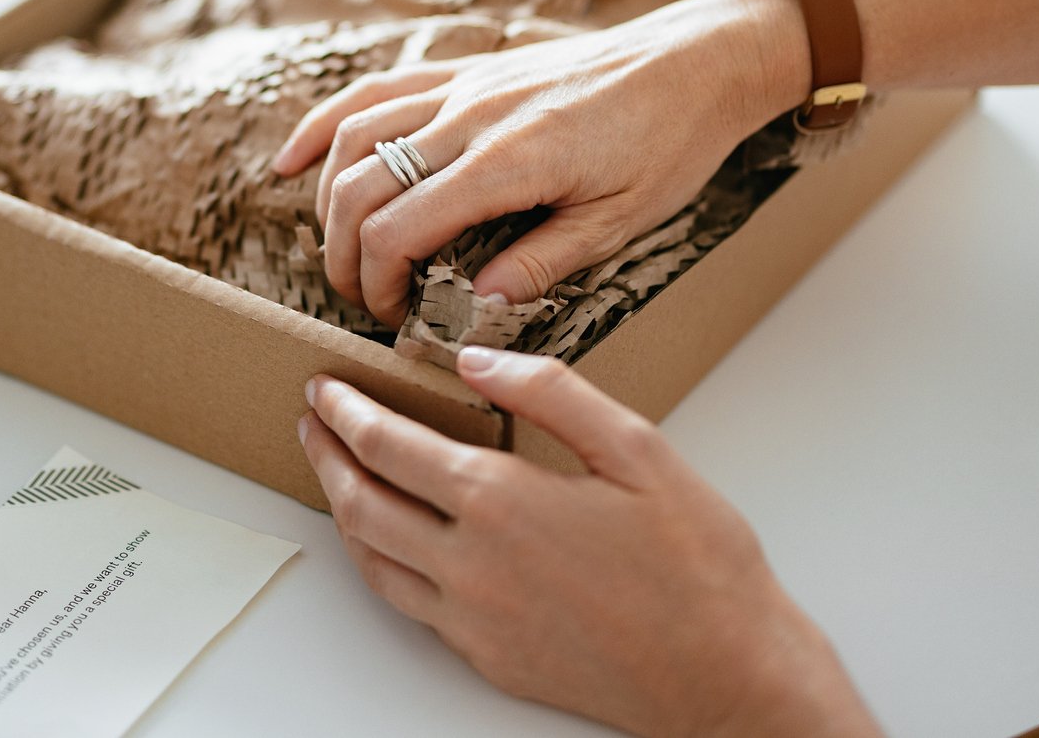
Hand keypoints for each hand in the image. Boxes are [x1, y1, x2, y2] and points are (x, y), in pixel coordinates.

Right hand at [274, 0, 806, 325]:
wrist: (696, 60)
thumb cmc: (670, 142)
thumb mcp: (619, 223)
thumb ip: (538, 265)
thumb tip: (470, 309)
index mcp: (510, 160)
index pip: (400, 227)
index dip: (378, 282)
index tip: (396, 317)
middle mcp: (471, 115)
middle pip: (361, 184)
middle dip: (342, 252)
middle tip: (361, 298)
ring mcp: (462, 85)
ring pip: (354, 135)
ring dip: (328, 197)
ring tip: (335, 248)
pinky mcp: (465, 70)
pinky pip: (374, 90)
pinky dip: (325, 124)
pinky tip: (293, 160)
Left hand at [298, 348, 881, 737]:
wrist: (727, 676)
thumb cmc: (697, 564)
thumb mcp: (637, 448)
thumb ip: (551, 391)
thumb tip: (476, 361)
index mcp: (501, 500)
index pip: (388, 446)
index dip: (345, 413)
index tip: (324, 388)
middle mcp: (471, 565)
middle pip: (361, 503)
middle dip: (326, 456)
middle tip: (310, 424)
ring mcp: (474, 621)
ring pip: (373, 562)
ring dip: (343, 511)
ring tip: (335, 477)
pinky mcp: (489, 659)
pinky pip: (410, 606)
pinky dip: (381, 564)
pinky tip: (392, 545)